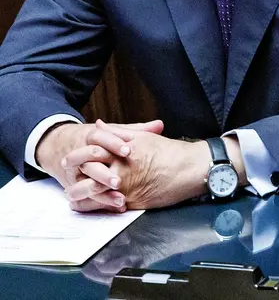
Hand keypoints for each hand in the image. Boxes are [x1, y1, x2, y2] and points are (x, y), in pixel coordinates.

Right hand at [36, 120, 163, 211]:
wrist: (66, 148)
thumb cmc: (100, 141)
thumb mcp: (116, 134)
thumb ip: (137, 131)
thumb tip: (159, 125)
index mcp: (90, 138)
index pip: (99, 138)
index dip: (113, 144)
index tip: (128, 150)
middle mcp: (80, 156)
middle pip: (88, 164)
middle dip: (104, 174)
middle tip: (119, 182)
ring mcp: (76, 174)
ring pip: (83, 185)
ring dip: (101, 194)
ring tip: (121, 199)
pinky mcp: (76, 188)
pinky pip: (83, 200)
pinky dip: (99, 204)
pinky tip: (117, 207)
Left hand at [67, 121, 210, 210]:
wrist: (191, 169)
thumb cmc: (171, 152)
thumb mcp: (143, 138)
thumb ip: (118, 133)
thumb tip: (99, 125)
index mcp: (123, 151)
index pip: (92, 151)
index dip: (77, 155)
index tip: (69, 158)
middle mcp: (121, 169)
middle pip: (88, 173)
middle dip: (74, 176)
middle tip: (67, 179)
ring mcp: (126, 187)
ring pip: (94, 193)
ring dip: (80, 195)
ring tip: (73, 196)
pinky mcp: (133, 202)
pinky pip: (107, 206)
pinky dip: (95, 206)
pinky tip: (90, 205)